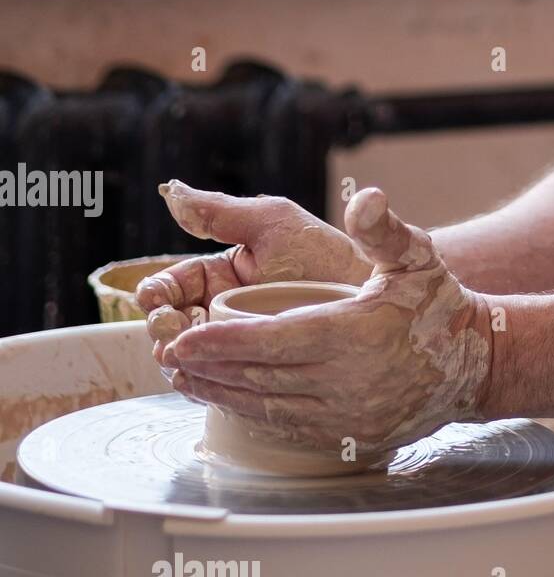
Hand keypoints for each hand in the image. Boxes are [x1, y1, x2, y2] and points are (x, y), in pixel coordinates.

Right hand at [138, 181, 370, 365]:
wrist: (376, 296)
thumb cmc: (327, 253)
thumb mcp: (274, 224)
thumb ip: (223, 213)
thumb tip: (172, 193)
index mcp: (223, 273)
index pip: (173, 286)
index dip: (156, 293)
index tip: (155, 299)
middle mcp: (224, 311)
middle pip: (172, 325)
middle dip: (162, 328)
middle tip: (169, 332)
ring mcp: (239, 344)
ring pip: (190, 356)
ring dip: (177, 358)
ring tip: (180, 359)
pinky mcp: (256, 374)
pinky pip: (218, 383)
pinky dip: (201, 383)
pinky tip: (199, 381)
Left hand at [162, 188, 494, 451]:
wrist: (478, 361)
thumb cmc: (440, 303)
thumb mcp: (416, 255)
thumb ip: (383, 228)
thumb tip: (365, 199)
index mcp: (355, 334)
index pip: (272, 342)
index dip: (223, 342)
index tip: (184, 338)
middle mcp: (348, 381)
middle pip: (260, 378)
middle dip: (209, 367)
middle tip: (170, 354)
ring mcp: (348, 415)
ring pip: (268, 407)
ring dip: (222, 392)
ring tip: (187, 376)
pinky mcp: (350, 437)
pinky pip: (288, 426)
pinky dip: (253, 411)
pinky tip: (231, 396)